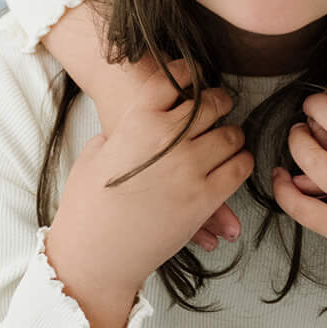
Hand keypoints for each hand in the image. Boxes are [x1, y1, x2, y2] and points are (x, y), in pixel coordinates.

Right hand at [46, 72, 252, 323]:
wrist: (94, 253)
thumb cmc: (85, 206)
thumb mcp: (94, 155)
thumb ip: (119, 134)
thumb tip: (133, 126)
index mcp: (136, 121)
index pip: (172, 81)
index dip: (188, 74)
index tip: (196, 76)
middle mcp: (166, 138)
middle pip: (209, 104)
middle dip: (218, 101)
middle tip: (221, 104)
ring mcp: (188, 168)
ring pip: (229, 135)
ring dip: (232, 133)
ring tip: (230, 136)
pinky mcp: (204, 199)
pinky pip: (238, 169)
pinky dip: (241, 161)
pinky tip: (235, 161)